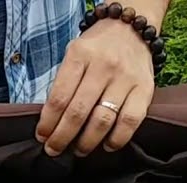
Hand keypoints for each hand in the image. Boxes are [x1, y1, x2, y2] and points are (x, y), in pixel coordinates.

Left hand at [36, 14, 156, 156]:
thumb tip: (52, 121)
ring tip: (78, 149)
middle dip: (62, 137)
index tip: (42, 136)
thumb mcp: (74, 54)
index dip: (48, 122)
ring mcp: (125, 78)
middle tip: (54, 149)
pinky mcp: (145, 89)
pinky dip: (117, 139)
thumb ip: (64, 83)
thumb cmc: (97, 47)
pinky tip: (106, 145)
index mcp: (80, 55)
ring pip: (102, 120)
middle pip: (78, 112)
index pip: (59, 97)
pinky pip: (130, 122)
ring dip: (87, 142)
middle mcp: (103, 66)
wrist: (131, 29)